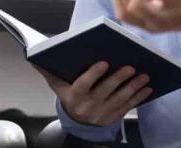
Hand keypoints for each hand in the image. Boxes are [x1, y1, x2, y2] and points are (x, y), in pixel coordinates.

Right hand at [36, 62, 151, 125]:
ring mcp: (103, 113)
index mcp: (74, 96)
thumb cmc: (69, 97)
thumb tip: (33, 57)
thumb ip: (48, 71)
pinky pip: (129, 107)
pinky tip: (147, 88)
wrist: (78, 122)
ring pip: (120, 99)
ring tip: (144, 76)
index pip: (84, 84)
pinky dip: (139, 97)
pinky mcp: (114, 117)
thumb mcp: (58, 86)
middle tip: (131, 66)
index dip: (93, 74)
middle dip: (119, 79)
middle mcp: (89, 106)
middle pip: (106, 91)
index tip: (104, 62)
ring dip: (133, 87)